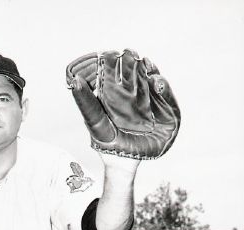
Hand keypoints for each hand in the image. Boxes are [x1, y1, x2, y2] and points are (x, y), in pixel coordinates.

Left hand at [66, 49, 180, 159]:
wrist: (125, 163)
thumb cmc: (106, 143)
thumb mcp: (94, 122)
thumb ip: (86, 102)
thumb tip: (75, 79)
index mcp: (118, 92)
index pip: (118, 71)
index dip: (116, 62)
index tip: (112, 54)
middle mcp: (137, 93)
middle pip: (137, 72)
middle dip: (134, 62)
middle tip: (129, 54)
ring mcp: (153, 100)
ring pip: (153, 79)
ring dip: (149, 70)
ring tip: (145, 64)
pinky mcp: (168, 111)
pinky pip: (167, 95)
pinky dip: (163, 87)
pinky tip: (156, 82)